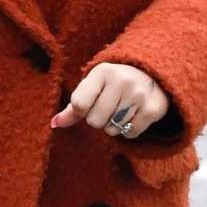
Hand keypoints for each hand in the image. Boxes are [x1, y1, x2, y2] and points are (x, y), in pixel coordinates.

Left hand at [50, 62, 168, 139]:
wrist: (150, 73)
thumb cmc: (111, 83)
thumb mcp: (92, 87)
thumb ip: (73, 107)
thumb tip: (54, 124)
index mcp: (103, 72)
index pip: (79, 104)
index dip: (82, 110)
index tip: (89, 102)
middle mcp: (122, 81)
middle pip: (95, 121)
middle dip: (98, 119)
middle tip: (108, 106)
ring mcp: (139, 95)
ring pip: (112, 130)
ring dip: (113, 125)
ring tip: (121, 109)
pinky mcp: (152, 109)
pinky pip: (129, 134)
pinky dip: (128, 130)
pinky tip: (133, 114)